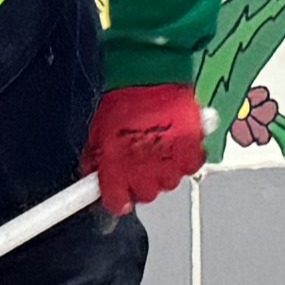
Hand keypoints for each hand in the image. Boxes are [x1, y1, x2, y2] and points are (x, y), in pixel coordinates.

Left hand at [87, 82, 205, 215]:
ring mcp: (169, 168)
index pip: (117, 205)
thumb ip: (98, 159)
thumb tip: (93, 172)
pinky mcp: (191, 155)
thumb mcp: (99, 132)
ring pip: (168, 182)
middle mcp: (144, 177)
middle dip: (142, 181)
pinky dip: (186, 157)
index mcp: (117, 175)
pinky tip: (177, 142)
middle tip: (140, 159)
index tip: (120, 192)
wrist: (151, 80)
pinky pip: (190, 167)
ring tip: (159, 144)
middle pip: (145, 195)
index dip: (118, 198)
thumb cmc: (125, 101)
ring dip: (164, 169)